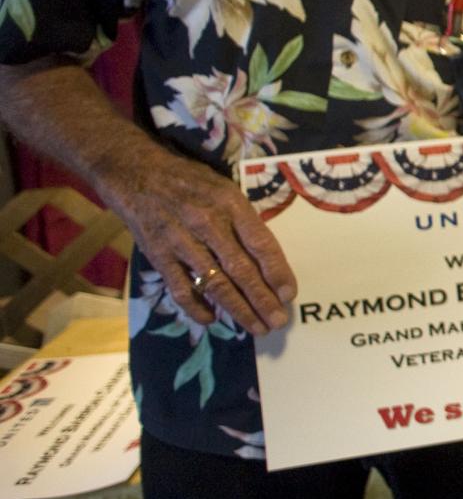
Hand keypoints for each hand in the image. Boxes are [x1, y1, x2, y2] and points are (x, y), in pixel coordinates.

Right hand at [100, 139, 295, 335]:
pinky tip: (211, 320)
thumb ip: (244, 220)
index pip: (261, 243)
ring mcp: (181, 241)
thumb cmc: (190, 181)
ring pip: (215, 283)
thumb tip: (268, 257)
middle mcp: (208, 223)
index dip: (277, 272)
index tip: (289, 294)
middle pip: (241, 269)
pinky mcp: (158, 255)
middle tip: (277, 321)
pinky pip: (180, 287)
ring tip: (256, 327)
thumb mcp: (225, 188)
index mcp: (230, 204)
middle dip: (262, 299)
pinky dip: (196, 307)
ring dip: (237, 309)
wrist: (137, 172)